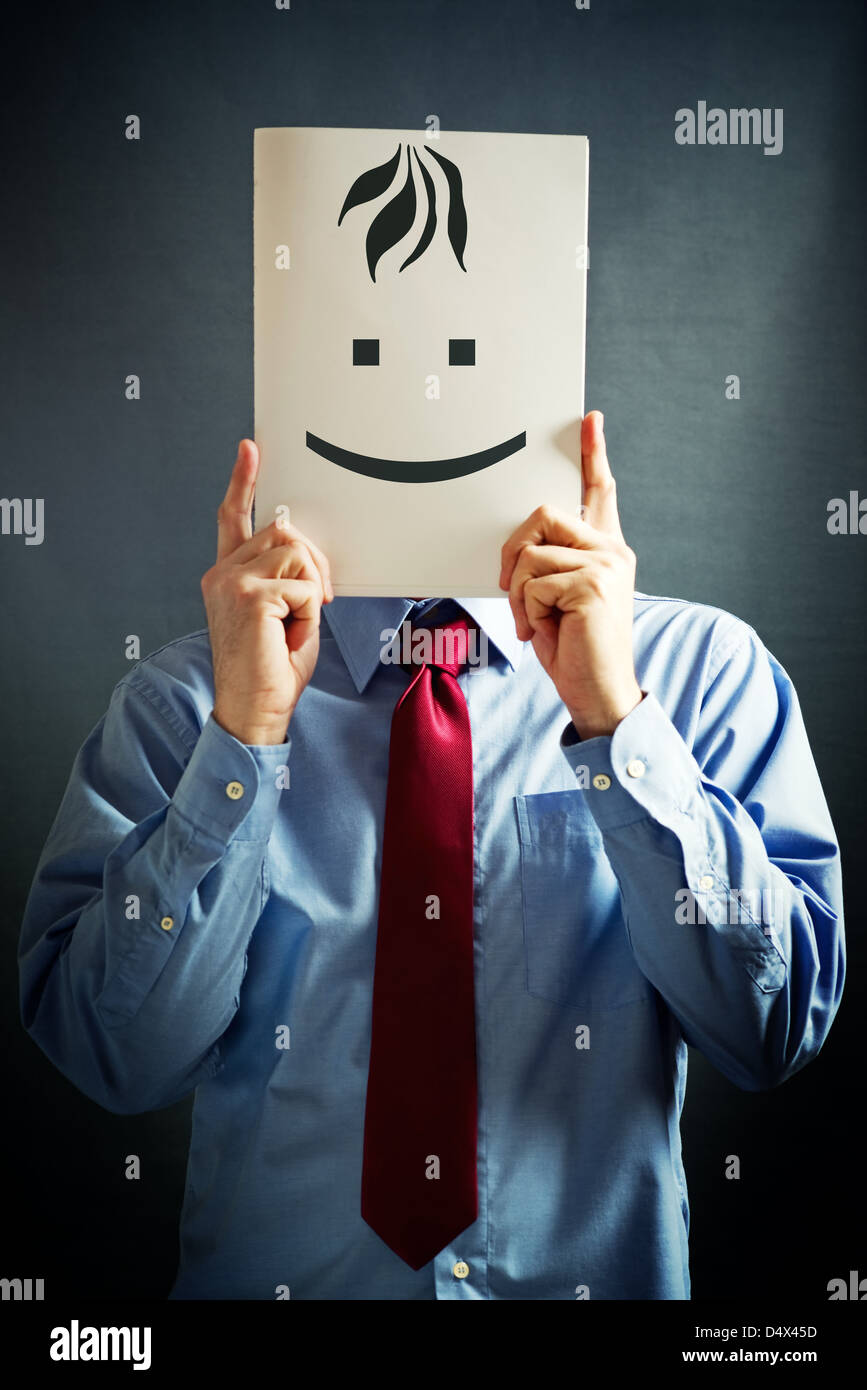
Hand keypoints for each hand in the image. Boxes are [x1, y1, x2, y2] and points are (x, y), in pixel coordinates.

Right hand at [201, 439, 332, 744]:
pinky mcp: (249, 596)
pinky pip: (303, 585)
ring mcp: (232, 582)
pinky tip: (289, 636)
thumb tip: (305, 549)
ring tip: (294, 625)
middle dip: (313, 565)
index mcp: (227, 575)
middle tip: (314, 604)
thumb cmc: (272, 670)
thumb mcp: (284, 612)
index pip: (234, 518)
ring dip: (310, 591)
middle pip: (285, 532)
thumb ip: (287, 577)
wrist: (255, 710)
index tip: (251, 449)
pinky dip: (308, 614)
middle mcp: (223, 573)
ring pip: (297, 554)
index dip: (243, 481)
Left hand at [499, 411, 642, 739]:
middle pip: (544, 514)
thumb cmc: (575, 650)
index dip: (593, 454)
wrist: (599, 693)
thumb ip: (550, 565)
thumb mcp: (556, 599)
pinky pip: (532, 582)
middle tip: (510, 589)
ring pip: (531, 554)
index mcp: (605, 551)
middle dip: (513, 550)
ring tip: (538, 623)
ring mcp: (605, 566)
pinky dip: (526, 613)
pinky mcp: (592, 585)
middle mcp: (611, 551)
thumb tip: (521, 549)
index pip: (600, 492)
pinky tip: (544, 632)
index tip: (589, 420)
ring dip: (520, 596)